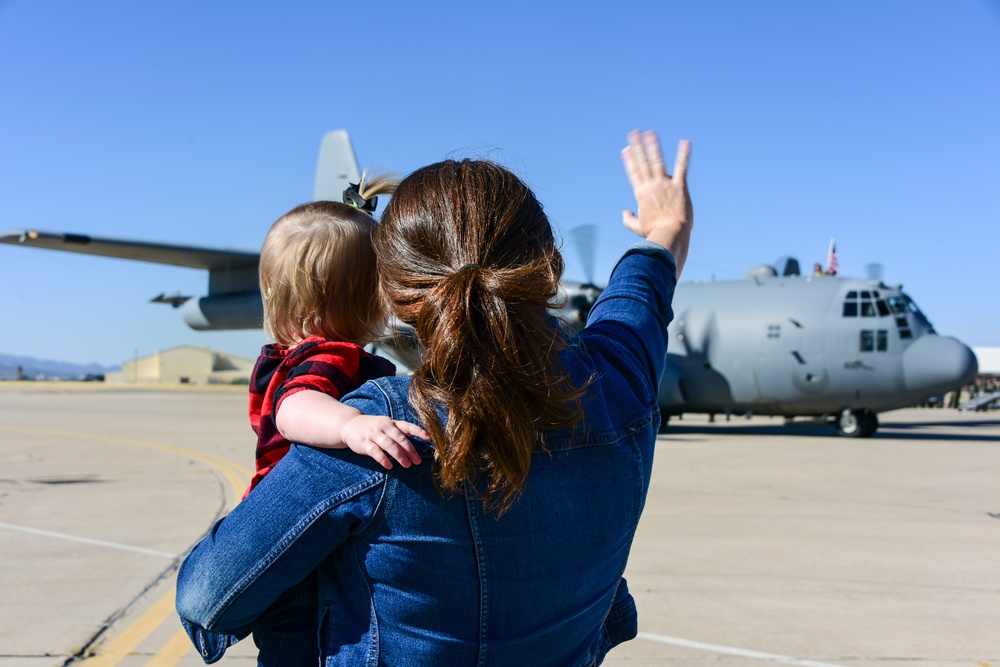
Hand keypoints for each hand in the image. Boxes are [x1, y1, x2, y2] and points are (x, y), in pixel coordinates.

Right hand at [341, 415, 426, 469]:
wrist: (349, 424)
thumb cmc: (373, 428)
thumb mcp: (386, 425)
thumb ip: (398, 433)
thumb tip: (414, 447)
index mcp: (392, 423)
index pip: (407, 426)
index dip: (418, 431)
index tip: (428, 438)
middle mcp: (384, 427)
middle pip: (400, 438)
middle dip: (410, 450)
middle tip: (418, 461)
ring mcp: (374, 434)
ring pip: (389, 445)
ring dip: (399, 456)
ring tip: (407, 465)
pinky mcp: (364, 443)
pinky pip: (375, 452)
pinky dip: (383, 459)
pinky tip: (389, 466)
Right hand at [621, 130, 692, 275]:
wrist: (670, 234)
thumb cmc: (655, 232)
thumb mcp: (638, 227)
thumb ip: (628, 219)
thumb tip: (624, 212)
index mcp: (641, 194)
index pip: (633, 172)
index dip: (630, 160)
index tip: (626, 149)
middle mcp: (651, 185)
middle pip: (643, 162)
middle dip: (638, 146)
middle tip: (634, 133)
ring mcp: (665, 184)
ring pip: (658, 160)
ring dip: (653, 145)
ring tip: (650, 132)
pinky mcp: (680, 186)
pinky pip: (682, 167)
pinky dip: (683, 154)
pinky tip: (685, 142)